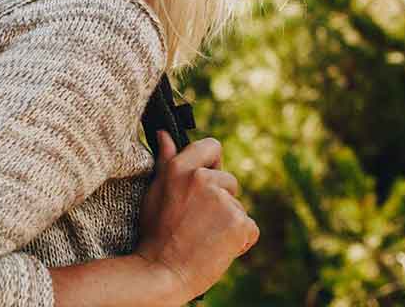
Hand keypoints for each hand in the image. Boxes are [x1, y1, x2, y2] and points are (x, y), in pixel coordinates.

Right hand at [134, 132, 257, 302]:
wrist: (163, 272)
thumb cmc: (155, 233)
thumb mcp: (155, 191)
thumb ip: (166, 160)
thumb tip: (165, 133)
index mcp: (180, 168)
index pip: (212, 146)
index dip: (213, 162)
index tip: (206, 178)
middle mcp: (203, 179)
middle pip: (229, 181)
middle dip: (221, 199)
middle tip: (197, 222)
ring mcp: (223, 201)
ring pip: (238, 207)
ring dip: (228, 221)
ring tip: (204, 237)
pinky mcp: (240, 223)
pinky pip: (249, 228)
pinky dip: (239, 240)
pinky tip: (217, 248)